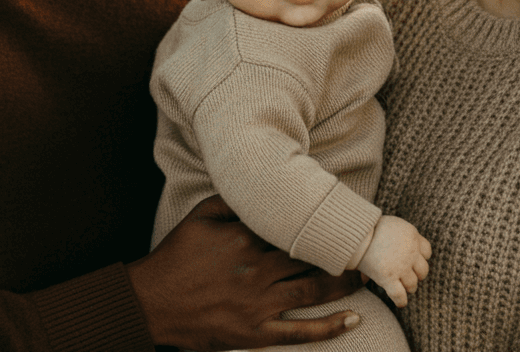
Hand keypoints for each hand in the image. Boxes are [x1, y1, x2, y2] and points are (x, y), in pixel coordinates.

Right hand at [130, 195, 363, 350]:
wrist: (151, 301)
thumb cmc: (176, 256)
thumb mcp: (200, 216)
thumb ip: (233, 200)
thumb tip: (265, 187)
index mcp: (246, 239)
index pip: (294, 227)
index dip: (322, 224)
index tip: (346, 218)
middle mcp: (257, 270)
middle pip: (311, 259)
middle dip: (343, 253)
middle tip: (368, 248)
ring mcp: (259, 304)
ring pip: (313, 292)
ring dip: (345, 285)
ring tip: (367, 278)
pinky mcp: (256, 334)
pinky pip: (299, 332)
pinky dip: (329, 328)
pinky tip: (353, 320)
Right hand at [356, 215, 430, 306]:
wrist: (357, 232)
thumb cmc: (369, 227)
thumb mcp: (392, 225)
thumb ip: (399, 236)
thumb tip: (400, 243)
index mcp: (412, 235)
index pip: (427, 251)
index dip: (422, 258)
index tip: (415, 262)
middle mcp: (411, 252)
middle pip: (423, 270)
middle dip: (417, 275)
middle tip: (410, 277)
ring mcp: (401, 266)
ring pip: (412, 284)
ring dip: (410, 288)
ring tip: (405, 289)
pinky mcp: (389, 278)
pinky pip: (399, 295)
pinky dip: (401, 301)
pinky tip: (401, 304)